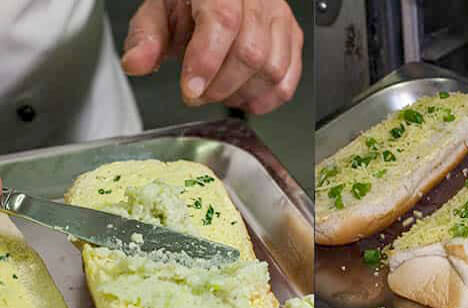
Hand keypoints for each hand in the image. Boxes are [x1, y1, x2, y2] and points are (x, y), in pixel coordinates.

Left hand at [121, 0, 302, 113]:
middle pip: (250, 52)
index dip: (206, 61)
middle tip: (197, 94)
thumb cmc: (191, 1)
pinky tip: (244, 96)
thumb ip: (147, 37)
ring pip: (272, 68)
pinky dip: (267, 98)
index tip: (190, 89)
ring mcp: (280, 16)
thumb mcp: (160, 12)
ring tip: (220, 92)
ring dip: (242, 94)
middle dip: (220, 86)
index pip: (222, 21)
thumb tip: (136, 63)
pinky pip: (288, 78)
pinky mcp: (293, 36)